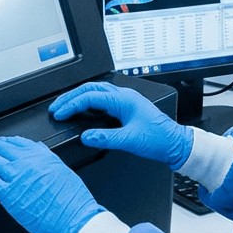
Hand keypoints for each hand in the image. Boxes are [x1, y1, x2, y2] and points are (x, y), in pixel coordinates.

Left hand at [0, 136, 103, 232]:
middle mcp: (27, 163)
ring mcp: (16, 177)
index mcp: (41, 155)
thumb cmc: (73, 201)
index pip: (16, 142)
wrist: (74, 219)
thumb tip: (39, 151)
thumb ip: (47, 159)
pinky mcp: (8, 194)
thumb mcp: (63, 170)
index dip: (2, 141)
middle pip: (0, 148)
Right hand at [49, 82, 192, 169]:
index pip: (90, 97)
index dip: (72, 104)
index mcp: (124, 99)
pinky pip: (102, 99)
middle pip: (90, 89)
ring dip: (78, 97)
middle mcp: (123, 96)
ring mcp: (125, 100)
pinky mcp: (125, 107)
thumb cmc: (159, 139)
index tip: (60, 113)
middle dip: (70, 97)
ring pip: (95, 91)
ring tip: (64, 106)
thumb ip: (106, 138)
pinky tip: (82, 110)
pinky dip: (87, 102)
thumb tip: (85, 136)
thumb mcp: (130, 141)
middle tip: (56, 107)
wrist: (176, 144)